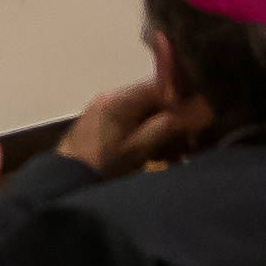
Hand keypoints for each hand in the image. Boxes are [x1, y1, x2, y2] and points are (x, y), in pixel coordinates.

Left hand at [57, 81, 208, 174]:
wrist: (65, 179)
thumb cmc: (103, 165)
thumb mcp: (139, 149)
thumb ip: (166, 127)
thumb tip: (198, 110)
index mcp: (120, 98)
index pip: (161, 85)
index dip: (184, 99)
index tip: (201, 118)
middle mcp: (113, 97)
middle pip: (155, 100)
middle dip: (176, 121)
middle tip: (191, 144)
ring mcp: (107, 108)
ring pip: (147, 113)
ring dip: (165, 131)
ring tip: (177, 155)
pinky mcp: (104, 122)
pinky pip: (135, 122)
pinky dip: (149, 136)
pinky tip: (161, 156)